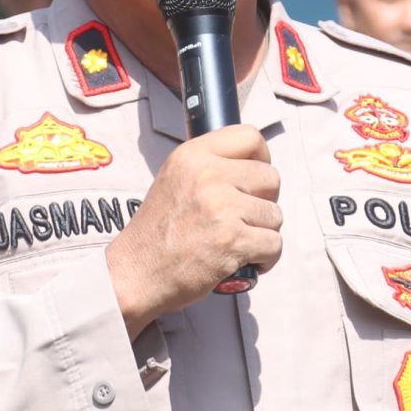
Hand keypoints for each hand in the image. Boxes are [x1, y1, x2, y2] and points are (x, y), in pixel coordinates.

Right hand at [103, 126, 282, 333]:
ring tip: (238, 243)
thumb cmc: (157, 233)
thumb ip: (210, 166)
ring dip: (263, 234)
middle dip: (265, 202)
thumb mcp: (175, 179)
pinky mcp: (232, 240)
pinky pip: (274, 244)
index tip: (253, 181)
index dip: (262, 159)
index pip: (250, 137)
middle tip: (244, 219)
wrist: (135, 273)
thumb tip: (253, 165)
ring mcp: (221, 207)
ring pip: (275, 215)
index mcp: (193, 155)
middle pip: (271, 178)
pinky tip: (244, 261)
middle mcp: (208, 175)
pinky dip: (265, 259)